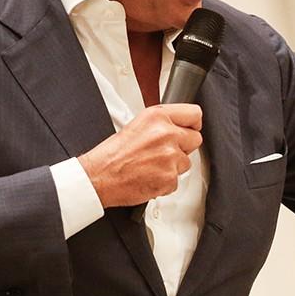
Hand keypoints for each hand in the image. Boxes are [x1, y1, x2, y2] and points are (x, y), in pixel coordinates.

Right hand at [79, 104, 202, 207]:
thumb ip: (161, 124)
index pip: (194, 114)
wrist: (99, 177)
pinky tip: (149, 176)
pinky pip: (177, 180)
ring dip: (173, 165)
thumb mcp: (136, 125)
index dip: (193, 124)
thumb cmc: (112, 154)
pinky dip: (165, 181)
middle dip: (184, 146)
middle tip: (164, 151)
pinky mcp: (170, 177)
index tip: (190, 128)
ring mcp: (170, 156)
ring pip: (186, 162)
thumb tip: (179, 126)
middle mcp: (166, 134)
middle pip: (195, 139)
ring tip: (151, 165)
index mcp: (157, 117)